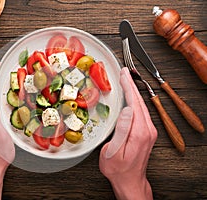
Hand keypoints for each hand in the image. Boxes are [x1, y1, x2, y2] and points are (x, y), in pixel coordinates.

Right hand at [99, 67, 156, 199]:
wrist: (129, 180)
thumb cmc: (118, 169)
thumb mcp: (114, 151)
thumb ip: (122, 130)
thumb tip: (126, 110)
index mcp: (139, 133)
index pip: (134, 103)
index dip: (128, 87)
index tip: (123, 75)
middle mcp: (147, 130)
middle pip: (139, 101)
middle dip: (131, 85)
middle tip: (124, 72)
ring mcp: (149, 131)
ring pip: (141, 105)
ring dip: (133, 91)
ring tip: (126, 80)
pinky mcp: (146, 133)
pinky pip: (141, 112)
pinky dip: (135, 100)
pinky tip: (130, 97)